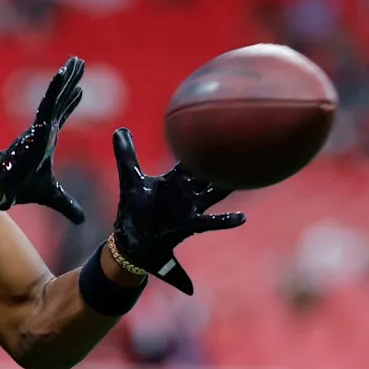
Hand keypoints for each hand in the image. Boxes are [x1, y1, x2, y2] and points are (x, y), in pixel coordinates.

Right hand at [0, 57, 85, 222]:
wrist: (5, 188)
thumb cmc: (23, 188)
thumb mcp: (53, 197)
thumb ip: (68, 205)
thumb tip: (81, 220)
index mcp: (47, 140)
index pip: (61, 117)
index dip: (70, 103)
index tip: (80, 90)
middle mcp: (44, 129)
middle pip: (61, 100)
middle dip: (70, 81)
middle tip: (80, 63)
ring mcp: (41, 125)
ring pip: (57, 96)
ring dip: (67, 78)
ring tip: (77, 61)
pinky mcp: (38, 125)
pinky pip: (49, 101)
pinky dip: (57, 87)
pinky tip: (65, 72)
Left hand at [111, 128, 244, 294]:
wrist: (132, 240)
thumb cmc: (134, 208)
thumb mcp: (129, 179)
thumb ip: (126, 155)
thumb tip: (120, 129)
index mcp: (174, 180)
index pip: (191, 159)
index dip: (201, 146)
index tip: (215, 128)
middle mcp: (186, 192)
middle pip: (208, 174)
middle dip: (221, 162)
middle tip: (241, 145)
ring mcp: (190, 209)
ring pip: (215, 194)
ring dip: (228, 187)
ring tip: (247, 177)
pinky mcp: (188, 226)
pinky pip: (210, 222)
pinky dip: (225, 221)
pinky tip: (241, 218)